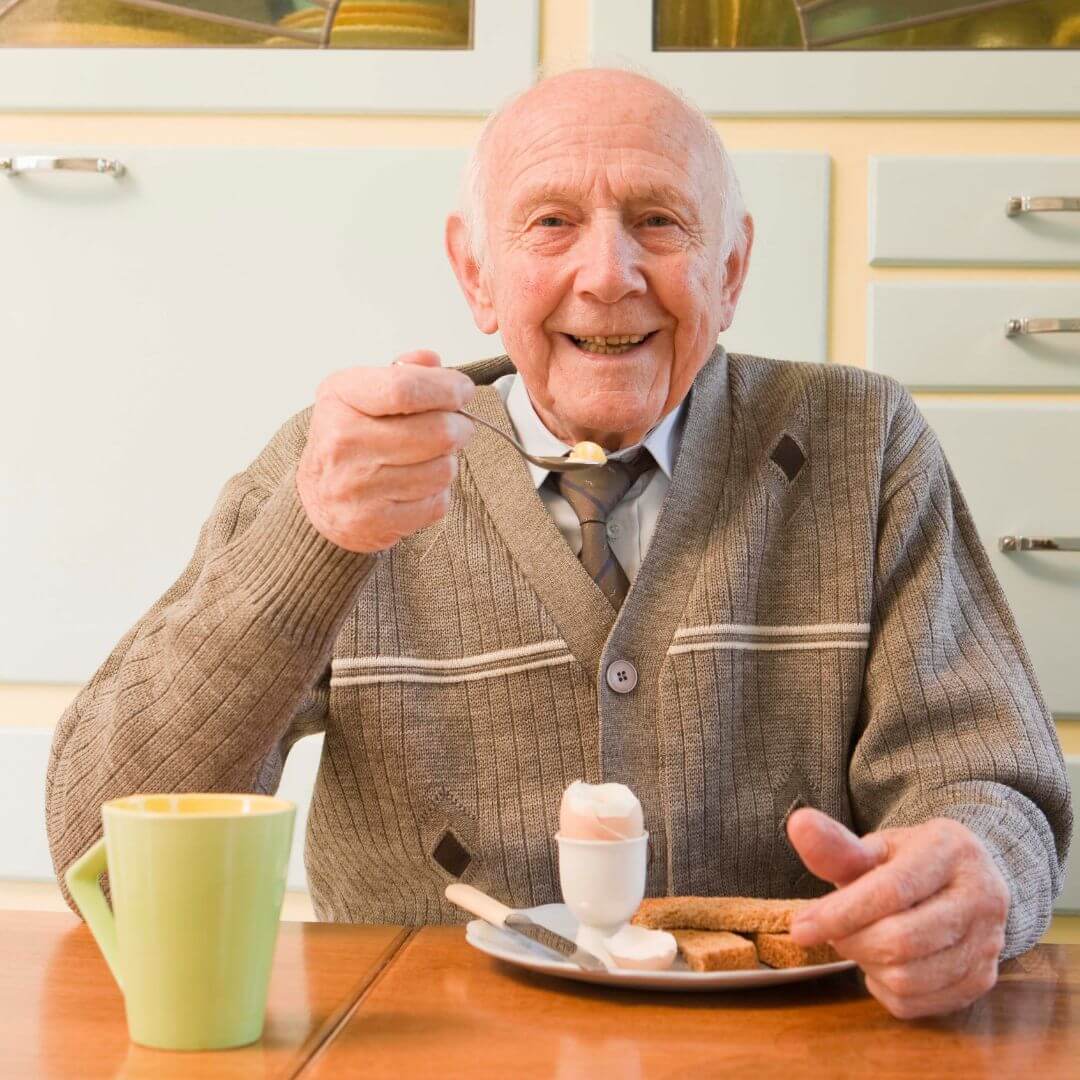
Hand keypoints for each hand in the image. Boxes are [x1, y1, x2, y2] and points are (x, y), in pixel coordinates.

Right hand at [296, 350, 475, 552]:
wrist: (316, 499)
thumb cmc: (347, 439)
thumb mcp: (359, 393)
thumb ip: (401, 373)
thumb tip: (434, 362)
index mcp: (340, 398)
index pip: (404, 389)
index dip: (446, 388)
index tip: (463, 391)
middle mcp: (343, 441)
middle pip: (436, 432)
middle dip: (461, 427)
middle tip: (458, 427)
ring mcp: (357, 485)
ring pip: (443, 469)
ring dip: (448, 462)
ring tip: (430, 458)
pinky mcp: (375, 520)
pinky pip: (436, 503)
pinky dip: (437, 493)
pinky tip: (418, 485)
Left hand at [786, 807, 1008, 1019]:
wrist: (964, 880)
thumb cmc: (910, 861)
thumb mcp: (878, 846)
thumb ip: (837, 845)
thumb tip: (798, 825)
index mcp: (952, 852)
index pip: (891, 891)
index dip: (840, 913)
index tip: (800, 928)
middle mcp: (982, 898)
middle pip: (901, 940)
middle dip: (851, 941)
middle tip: (833, 932)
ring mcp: (988, 943)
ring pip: (909, 978)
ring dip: (867, 965)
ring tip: (860, 941)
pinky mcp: (983, 980)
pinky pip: (918, 1003)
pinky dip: (885, 988)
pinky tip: (882, 963)